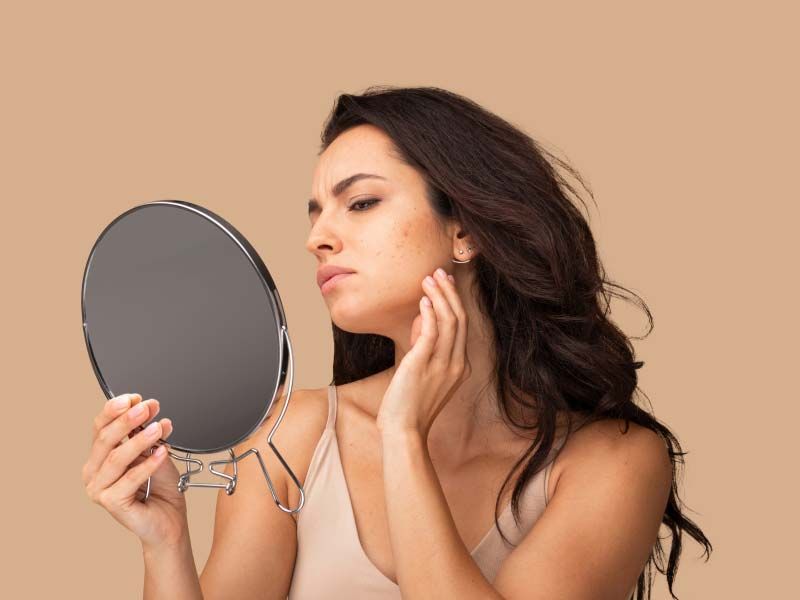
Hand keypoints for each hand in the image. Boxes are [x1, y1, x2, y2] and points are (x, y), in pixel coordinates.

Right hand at [82, 393, 187, 549]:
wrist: (169, 520)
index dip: (116, 410)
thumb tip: (146, 407)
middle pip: (105, 439)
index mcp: (99, 457)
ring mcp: (99, 489)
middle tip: (147, 407)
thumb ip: (147, 433)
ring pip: (117, 458)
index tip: (136, 398)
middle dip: (127, 420)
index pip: (101, 427)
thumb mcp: (155, 451)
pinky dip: (148, 463)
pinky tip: (163, 452)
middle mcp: (94, 472)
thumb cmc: (160, 487)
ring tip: (159, 428)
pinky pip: (130, 478)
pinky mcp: (111, 503)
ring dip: (139, 440)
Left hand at [376, 267, 471, 438]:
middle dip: (449, 292)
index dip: (454, 301)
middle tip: (439, 273)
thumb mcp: (423, 373)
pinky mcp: (423, 365)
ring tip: (429, 279)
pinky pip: (432, 333)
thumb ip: (424, 347)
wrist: (404, 431)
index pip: (462, 326)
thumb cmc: (409, 405)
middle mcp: (455, 364)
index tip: (445, 283)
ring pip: (448, 321)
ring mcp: (441, 365)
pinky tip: (424, 300)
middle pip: (459, 318)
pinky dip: (430, 313)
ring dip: (439, 296)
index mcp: (459, 367)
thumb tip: (420, 321)